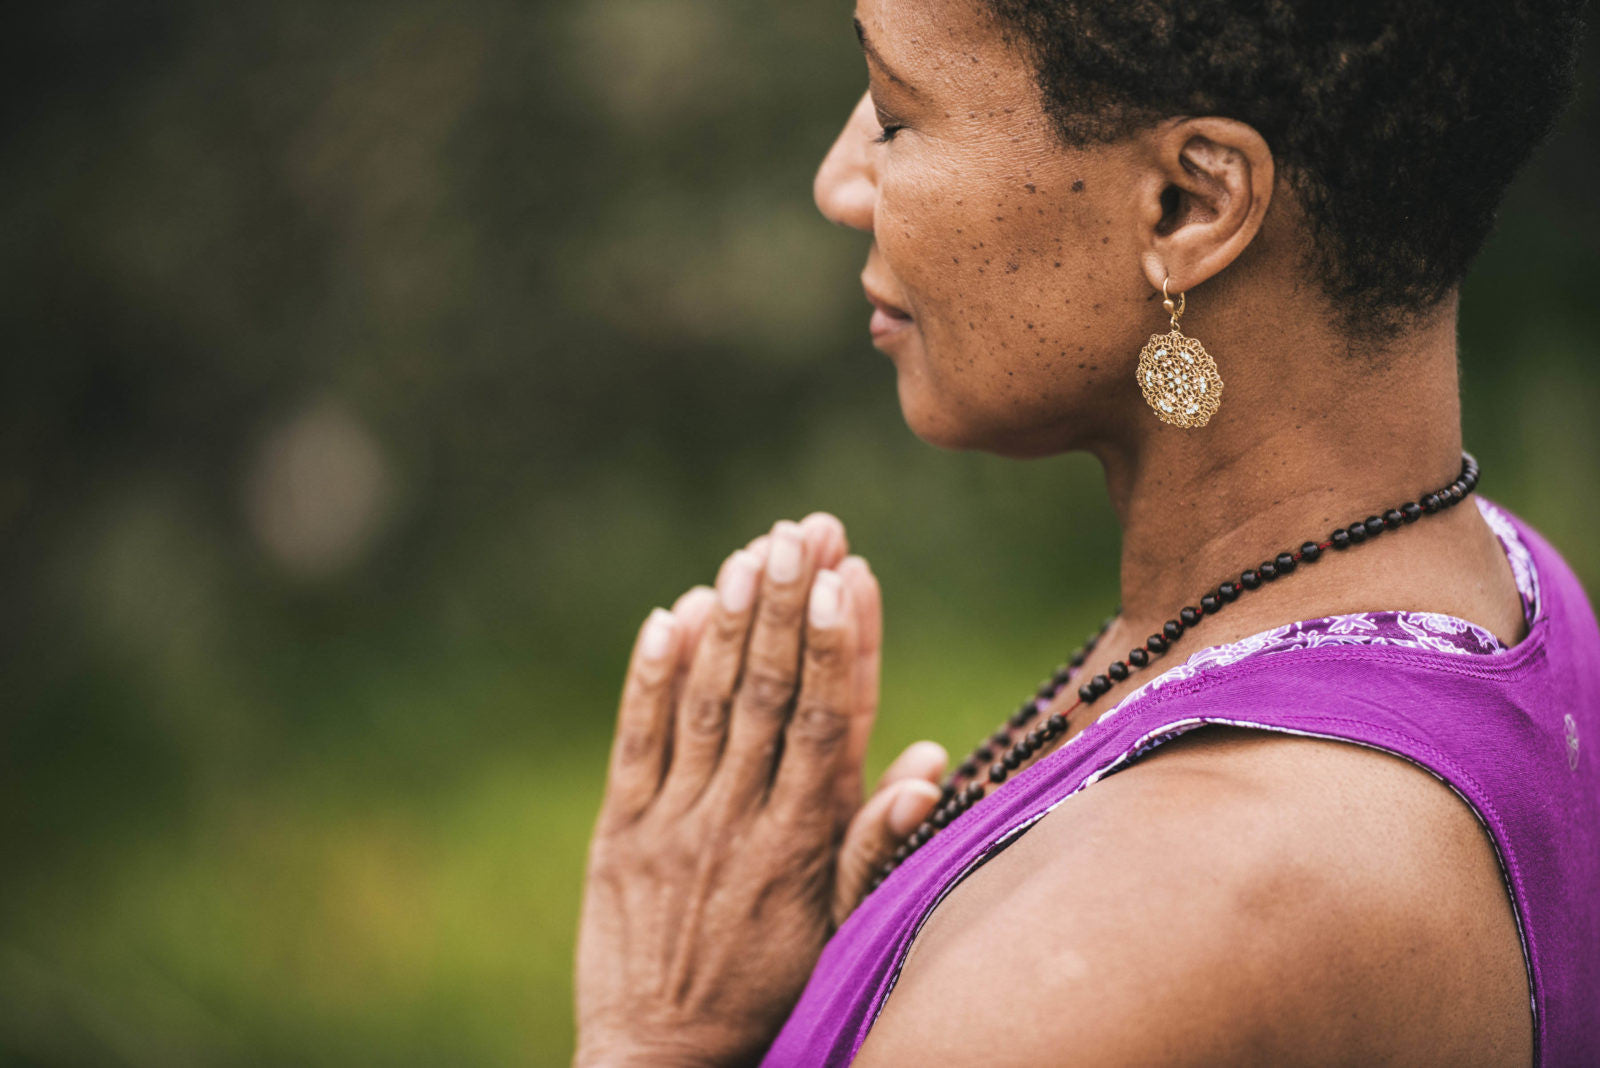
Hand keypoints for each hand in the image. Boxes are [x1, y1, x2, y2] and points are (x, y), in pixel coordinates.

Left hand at [573, 513, 945, 1066]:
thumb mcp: (841, 937)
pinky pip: (636, 741)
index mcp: (801, 843)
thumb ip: (875, 847)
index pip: (827, 723)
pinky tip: (673, 613)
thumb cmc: (766, 997)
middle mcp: (738, 819)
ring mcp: (674, 821)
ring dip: (731, 622)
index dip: (842, 645)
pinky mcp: (620, 830)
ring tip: (753, 551)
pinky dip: (652, 677)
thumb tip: (924, 765)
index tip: (853, 574)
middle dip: (789, 606)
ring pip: (707, 704)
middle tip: (806, 529)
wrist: (657, 1064)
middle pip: (768, 694)